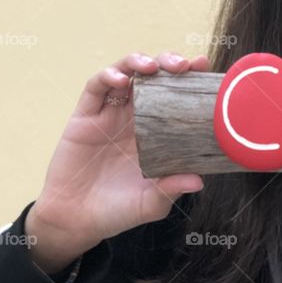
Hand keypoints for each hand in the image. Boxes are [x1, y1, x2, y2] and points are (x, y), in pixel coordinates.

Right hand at [26, 51, 210, 272]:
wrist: (76, 221)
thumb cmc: (118, 210)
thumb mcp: (152, 203)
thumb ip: (172, 188)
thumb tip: (199, 180)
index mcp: (157, 132)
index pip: (176, 96)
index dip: (190, 79)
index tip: (205, 67)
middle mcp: (135, 117)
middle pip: (154, 76)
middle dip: (169, 62)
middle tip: (183, 65)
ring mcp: (110, 113)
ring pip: (126, 72)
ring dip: (139, 61)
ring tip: (152, 67)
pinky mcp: (84, 116)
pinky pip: (95, 87)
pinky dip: (108, 76)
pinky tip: (121, 80)